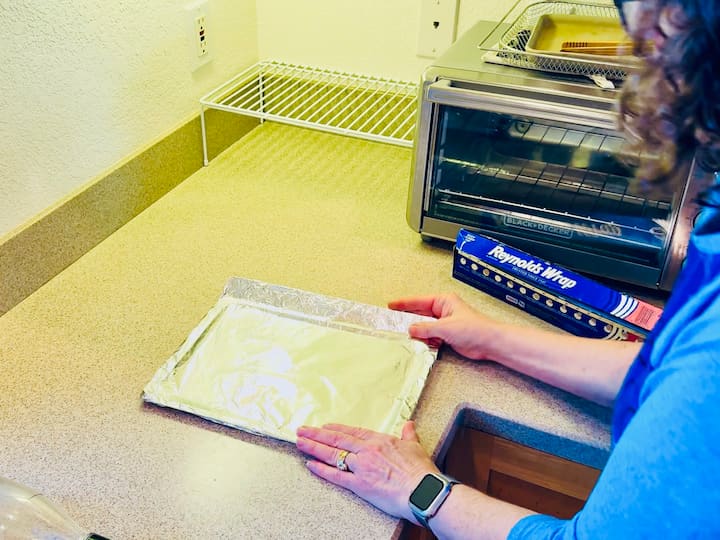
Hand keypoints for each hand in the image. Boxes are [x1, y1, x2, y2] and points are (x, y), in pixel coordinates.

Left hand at [296, 421, 437, 522]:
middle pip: (336, 440)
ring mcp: (361, 467)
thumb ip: (408, 435)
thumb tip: (409, 425)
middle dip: (317, 435)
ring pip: (332, 455)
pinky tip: (310, 465)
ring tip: (300, 443)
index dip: (335, 429)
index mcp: (379, 441)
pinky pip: (336, 476)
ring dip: (314, 448)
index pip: (352, 432)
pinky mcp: (359, 485)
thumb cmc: (421, 470)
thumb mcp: (415, 447)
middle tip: (302, 430)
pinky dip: (321, 470)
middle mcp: (366, 451)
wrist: (423, 490)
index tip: (323, 426)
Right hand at [389, 294, 503, 360]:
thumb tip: (411, 329)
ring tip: (403, 334)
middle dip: (408, 318)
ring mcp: (445, 323)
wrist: (489, 342)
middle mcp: (443, 310)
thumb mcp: (446, 327)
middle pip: (420, 313)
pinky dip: (424, 340)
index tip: (391, 305)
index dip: (404, 303)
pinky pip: (430, 336)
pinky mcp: (447, 335)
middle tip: (392, 322)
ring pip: (424, 326)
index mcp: (443, 301)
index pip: (418, 301)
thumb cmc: (475, 328)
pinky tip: (418, 342)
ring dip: (417, 331)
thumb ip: (426, 328)